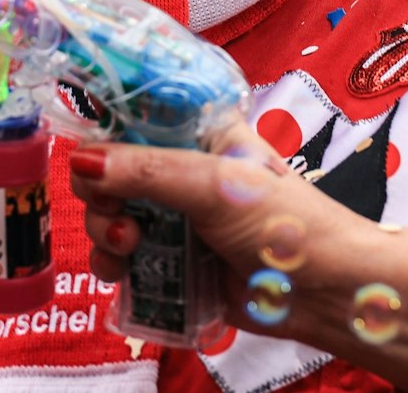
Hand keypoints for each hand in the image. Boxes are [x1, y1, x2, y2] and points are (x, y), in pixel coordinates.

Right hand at [68, 118, 407, 390]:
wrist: (327, 295)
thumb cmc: (287, 224)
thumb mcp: (216, 184)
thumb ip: (147, 171)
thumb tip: (80, 161)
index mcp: (199, 131)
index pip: (135, 111)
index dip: (105, 124)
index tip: (87, 144)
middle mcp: (181, 169)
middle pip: (110, 166)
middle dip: (100, 190)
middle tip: (115, 212)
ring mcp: (174, 217)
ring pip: (108, 211)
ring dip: (102, 228)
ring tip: (125, 247)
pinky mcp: (170, 260)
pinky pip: (120, 255)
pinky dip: (110, 261)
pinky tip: (121, 271)